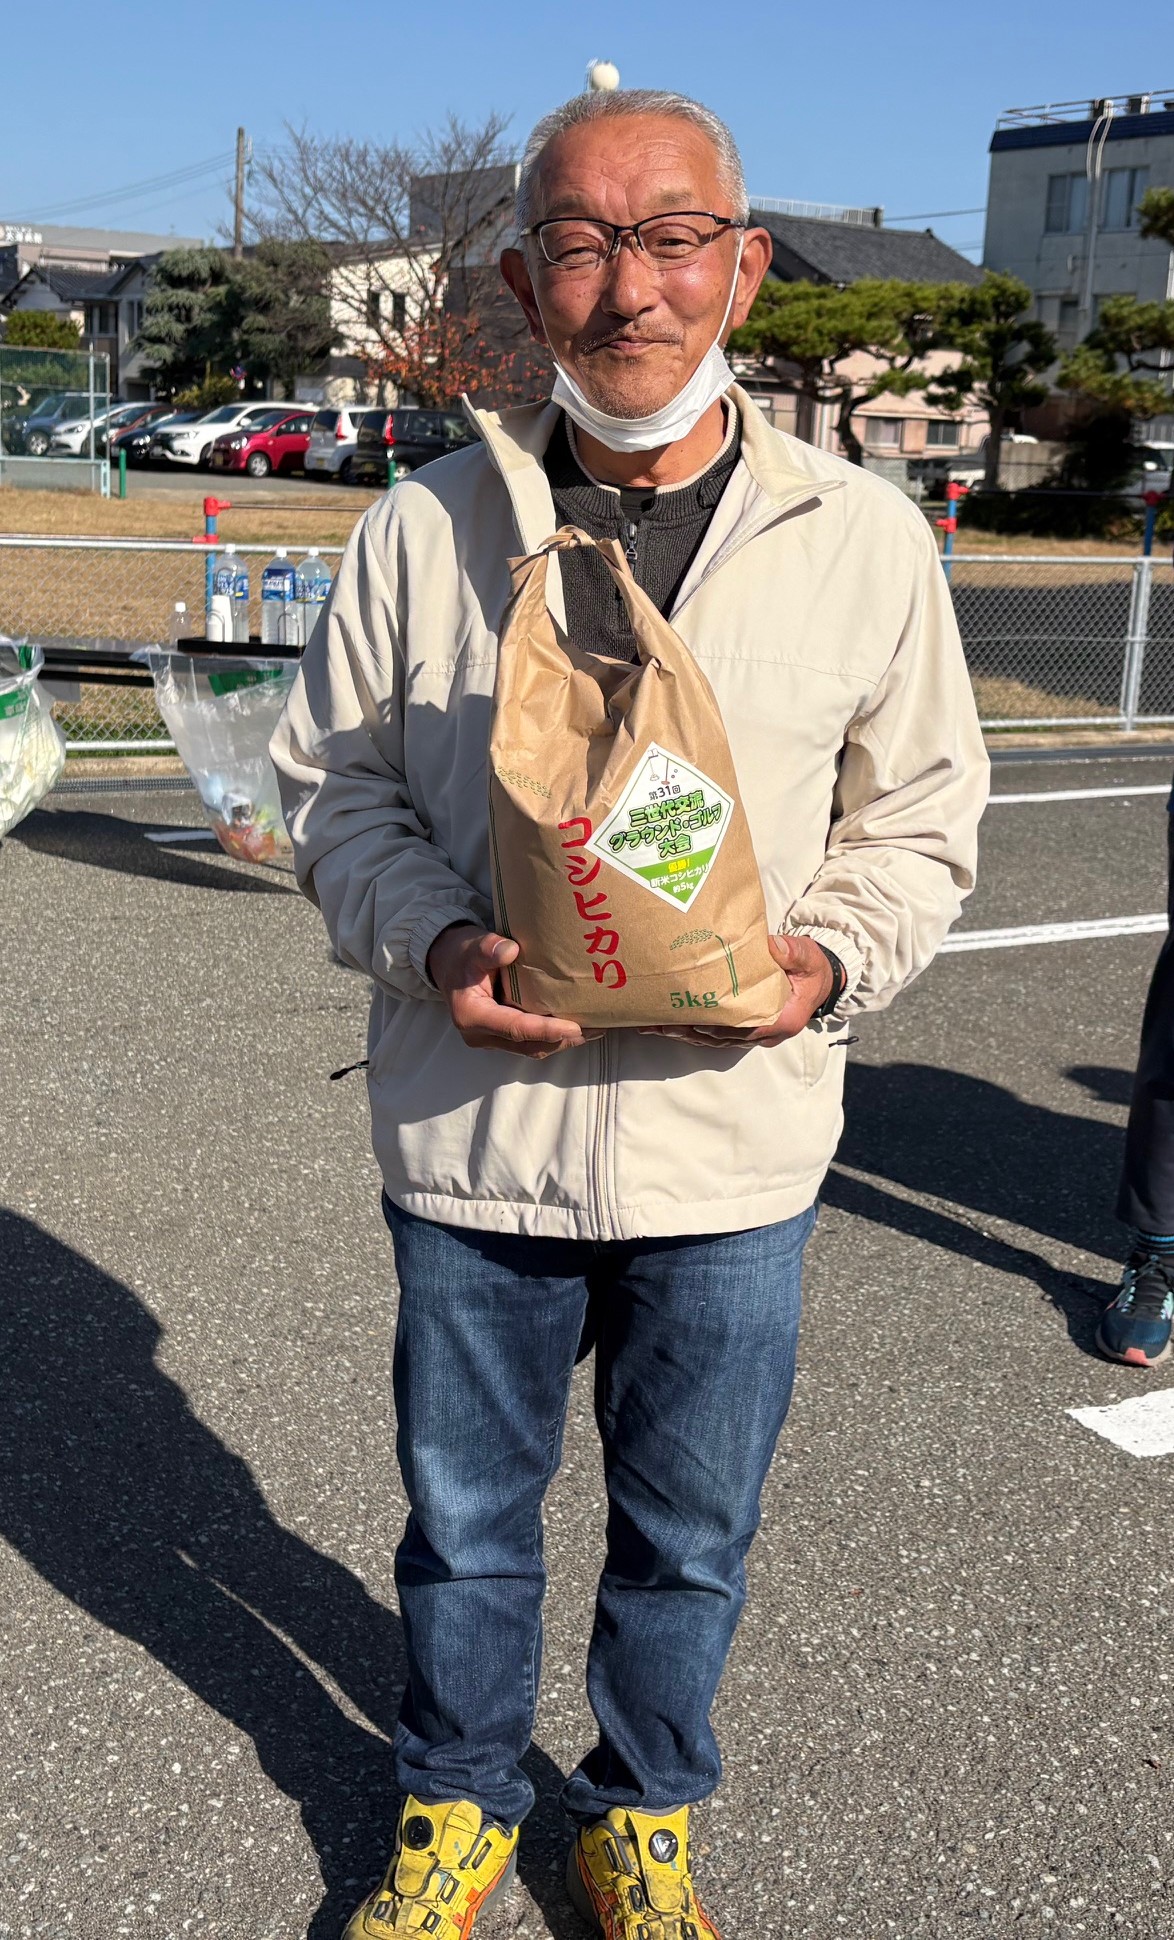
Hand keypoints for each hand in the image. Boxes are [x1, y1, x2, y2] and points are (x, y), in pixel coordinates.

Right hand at [427, 924, 597, 1058]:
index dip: (546, 1030)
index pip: (515, 1029)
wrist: (449, 963)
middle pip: (528, 1045)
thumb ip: (488, 948)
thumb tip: (511, 950)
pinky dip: (553, 1036)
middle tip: (595, 1029)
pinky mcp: (502, 1036)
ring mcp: (491, 1039)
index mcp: (472, 1016)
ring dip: (561, 1041)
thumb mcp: (472, 946)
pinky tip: (577, 1027)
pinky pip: (530, 1042)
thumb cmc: (462, 954)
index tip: (575, 1027)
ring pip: (531, 1048)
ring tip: (594, 1030)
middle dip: (562, 1040)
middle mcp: (481, 1035)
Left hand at [639, 934, 834, 1047]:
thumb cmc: (811, 968)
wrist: (818, 979)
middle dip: (692, 1031)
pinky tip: (667, 1024)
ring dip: (685, 1033)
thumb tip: (771, 946)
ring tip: (655, 1025)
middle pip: (723, 1037)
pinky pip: (714, 1034)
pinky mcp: (743, 1028)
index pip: (747, 1028)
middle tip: (661, 1022)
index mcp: (783, 1019)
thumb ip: (792, 952)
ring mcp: (753, 1034)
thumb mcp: (807, 956)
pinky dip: (691, 1029)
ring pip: (714, 1039)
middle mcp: (766, 1033)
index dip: (721, 1027)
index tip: (696, 1020)